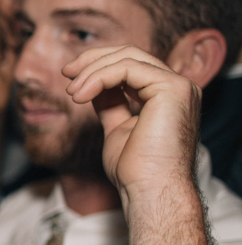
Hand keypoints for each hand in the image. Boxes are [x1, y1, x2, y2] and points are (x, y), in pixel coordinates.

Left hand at [63, 45, 200, 213]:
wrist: (149, 190)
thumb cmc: (135, 171)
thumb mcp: (117, 129)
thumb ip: (111, 105)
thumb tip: (93, 88)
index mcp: (167, 96)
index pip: (131, 65)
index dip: (98, 66)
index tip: (71, 77)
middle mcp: (177, 87)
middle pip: (130, 54)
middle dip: (93, 60)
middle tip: (66, 73)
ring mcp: (178, 86)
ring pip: (127, 57)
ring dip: (91, 71)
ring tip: (72, 92)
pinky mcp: (172, 88)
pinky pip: (127, 68)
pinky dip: (98, 77)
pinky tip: (81, 95)